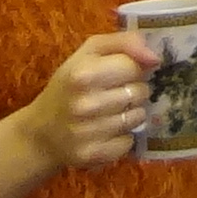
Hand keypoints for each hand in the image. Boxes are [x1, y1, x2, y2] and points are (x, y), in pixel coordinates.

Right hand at [11, 32, 152, 172]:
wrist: (41, 132)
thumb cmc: (69, 86)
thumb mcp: (89, 53)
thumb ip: (124, 43)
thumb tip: (155, 58)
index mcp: (83, 74)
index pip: (134, 67)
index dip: (131, 69)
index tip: (118, 74)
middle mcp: (85, 104)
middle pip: (139, 92)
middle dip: (132, 91)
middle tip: (113, 94)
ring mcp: (89, 132)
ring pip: (138, 117)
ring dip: (129, 113)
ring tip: (109, 112)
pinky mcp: (94, 154)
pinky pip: (129, 141)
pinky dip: (122, 137)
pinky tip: (105, 132)